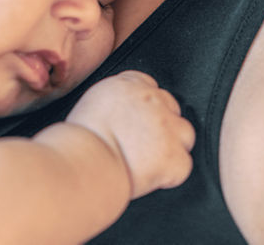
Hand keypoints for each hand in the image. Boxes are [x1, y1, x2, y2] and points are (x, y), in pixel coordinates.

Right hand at [67, 70, 194, 197]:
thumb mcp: (90, 104)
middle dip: (161, 124)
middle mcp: (152, 100)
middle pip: (171, 106)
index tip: (139, 120)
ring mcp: (167, 127)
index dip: (145, 106)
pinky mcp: (175, 155)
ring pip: (184, 133)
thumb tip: (120, 114)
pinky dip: (171, 174)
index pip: (148, 85)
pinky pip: (184, 165)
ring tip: (150, 161)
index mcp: (128, 85)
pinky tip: (152, 177)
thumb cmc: (79, 140)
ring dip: (173, 146)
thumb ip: (113, 102)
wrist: (87, 162)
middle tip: (143, 144)